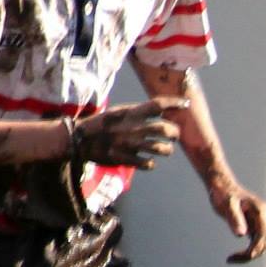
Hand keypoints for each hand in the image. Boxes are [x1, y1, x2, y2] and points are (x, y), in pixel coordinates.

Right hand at [70, 100, 186, 167]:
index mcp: (131, 113)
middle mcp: (133, 127)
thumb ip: (138, 112)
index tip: (186, 104)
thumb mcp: (119, 112)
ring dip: (167, 149)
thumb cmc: (103, 124)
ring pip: (160, 148)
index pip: (157, 104)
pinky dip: (151, 163)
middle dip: (174, 132)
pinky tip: (149, 161)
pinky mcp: (125, 158)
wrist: (79, 138)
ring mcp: (129, 144)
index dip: (174, 102)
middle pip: (164, 128)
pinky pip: (147, 164)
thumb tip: (160, 111)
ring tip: (165, 149)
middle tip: (174, 135)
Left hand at [209, 181, 265, 261]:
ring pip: (261, 245)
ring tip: (231, 259)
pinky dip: (247, 251)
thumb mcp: (227, 205)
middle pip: (264, 243)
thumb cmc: (223, 193)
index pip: (262, 236)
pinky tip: (234, 256)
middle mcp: (265, 218)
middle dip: (250, 254)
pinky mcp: (256, 226)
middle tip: (230, 259)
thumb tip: (241, 235)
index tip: (239, 257)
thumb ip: (234, 218)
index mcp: (261, 212)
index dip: (254, 249)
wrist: (222, 186)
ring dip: (248, 254)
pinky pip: (255, 243)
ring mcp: (262, 223)